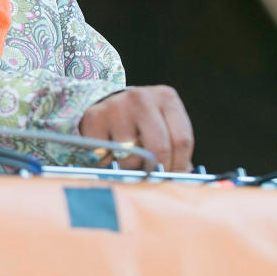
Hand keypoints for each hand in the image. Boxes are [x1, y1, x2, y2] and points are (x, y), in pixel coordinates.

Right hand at [78, 85, 193, 171]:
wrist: (107, 103)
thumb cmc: (142, 121)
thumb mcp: (163, 125)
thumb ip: (175, 149)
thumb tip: (182, 177)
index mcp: (166, 98)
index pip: (181, 140)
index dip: (179, 165)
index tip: (173, 177)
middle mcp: (141, 98)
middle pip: (159, 148)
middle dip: (157, 171)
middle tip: (152, 177)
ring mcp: (116, 106)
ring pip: (130, 157)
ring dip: (130, 168)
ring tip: (129, 161)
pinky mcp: (94, 118)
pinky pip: (105, 157)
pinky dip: (108, 163)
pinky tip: (110, 154)